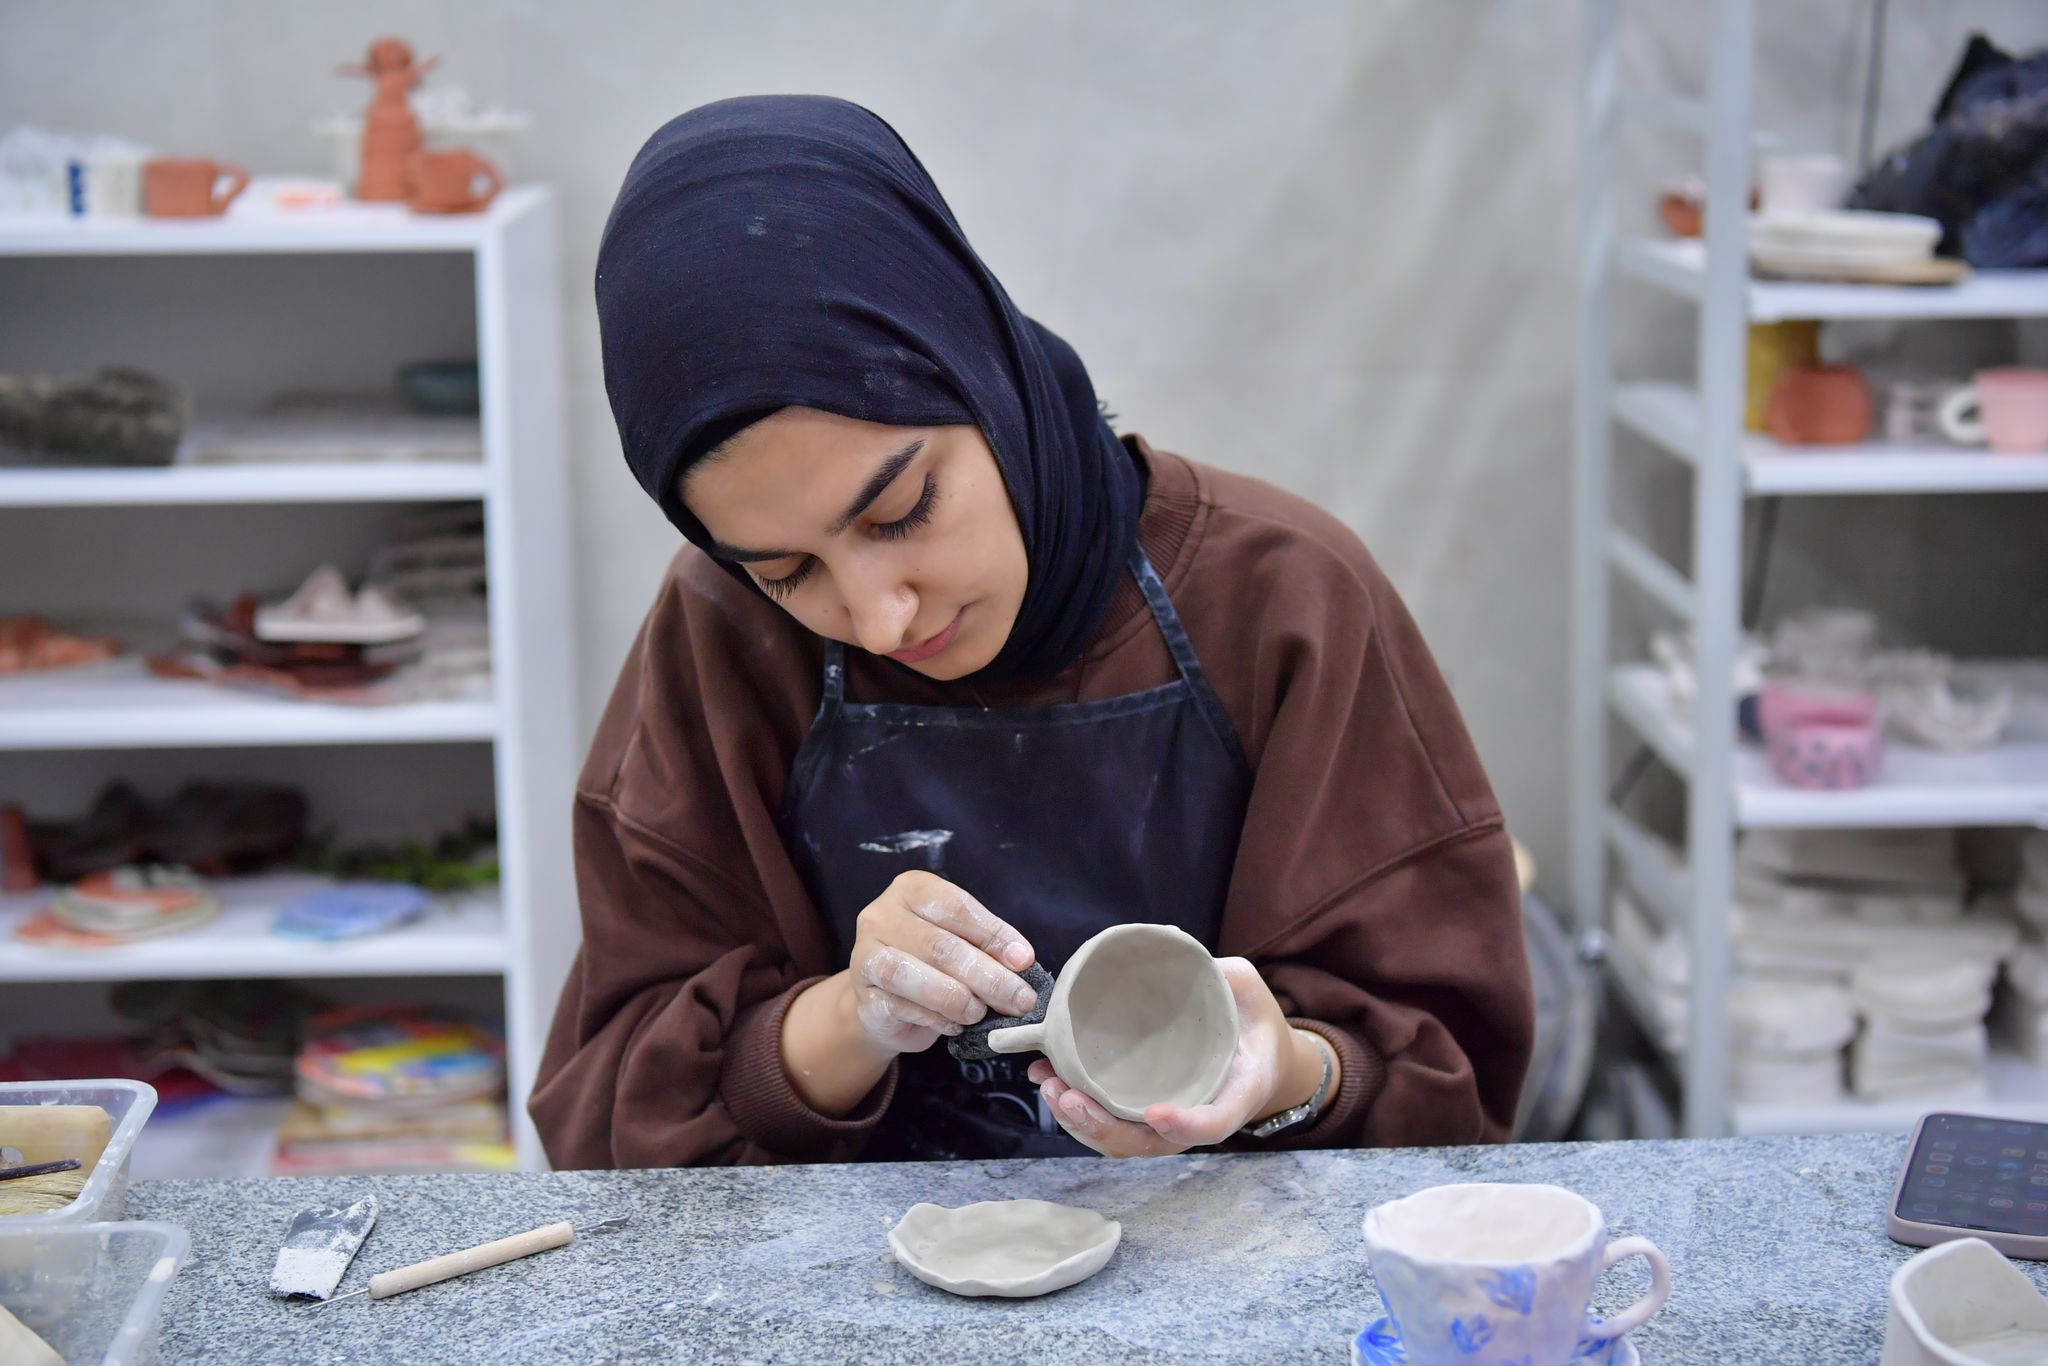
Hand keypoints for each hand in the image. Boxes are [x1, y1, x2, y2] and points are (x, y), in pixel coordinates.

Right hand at [844, 871, 1038, 1055]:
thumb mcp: (961, 942)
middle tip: (1019, 999)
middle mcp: (881, 916)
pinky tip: (957, 1025)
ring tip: (982, 1013)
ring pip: (913, 975)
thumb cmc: (930, 963)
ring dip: (958, 999)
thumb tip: (1021, 960)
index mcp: (912, 889)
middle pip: (940, 945)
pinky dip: (937, 1019)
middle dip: (988, 976)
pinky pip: (902, 1007)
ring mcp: (865, 955)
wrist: (884, 1004)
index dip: (993, 935)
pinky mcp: (863, 996)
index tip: (1025, 961)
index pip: (956, 907)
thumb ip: (986, 945)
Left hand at [1028, 957, 1312, 1157]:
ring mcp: (1172, 1120)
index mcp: (1239, 1091)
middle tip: (1067, 1096)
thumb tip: (1171, 944)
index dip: (1186, 1124)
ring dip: (1082, 1123)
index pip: (1215, 1122)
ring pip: (1124, 1141)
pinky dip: (1079, 1113)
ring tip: (1048, 1087)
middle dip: (1104, 1128)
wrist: (1263, 1055)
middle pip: (1151, 1142)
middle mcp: (1201, 1116)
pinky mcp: (1147, 1112)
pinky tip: (1049, 1083)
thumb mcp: (1247, 988)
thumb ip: (1220, 974)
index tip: (1156, 1112)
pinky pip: (1113, 1125)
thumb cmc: (1254, 1020)